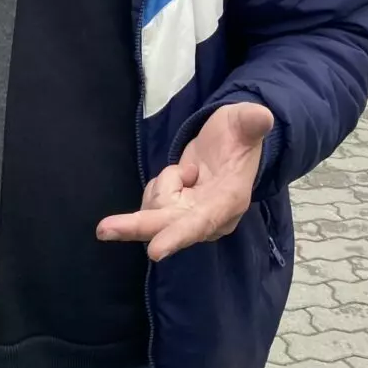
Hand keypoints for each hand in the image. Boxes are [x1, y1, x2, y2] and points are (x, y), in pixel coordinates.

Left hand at [96, 101, 273, 260]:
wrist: (231, 144)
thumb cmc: (238, 133)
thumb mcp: (245, 121)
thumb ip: (251, 122)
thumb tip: (262, 116)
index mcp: (229, 200)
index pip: (202, 221)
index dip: (178, 236)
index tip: (155, 250)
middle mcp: (209, 218)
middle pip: (167, 226)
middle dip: (137, 226)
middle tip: (104, 229)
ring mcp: (190, 220)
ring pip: (154, 211)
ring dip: (162, 184)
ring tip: (188, 168)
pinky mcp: (175, 216)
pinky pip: (149, 206)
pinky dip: (158, 187)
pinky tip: (178, 177)